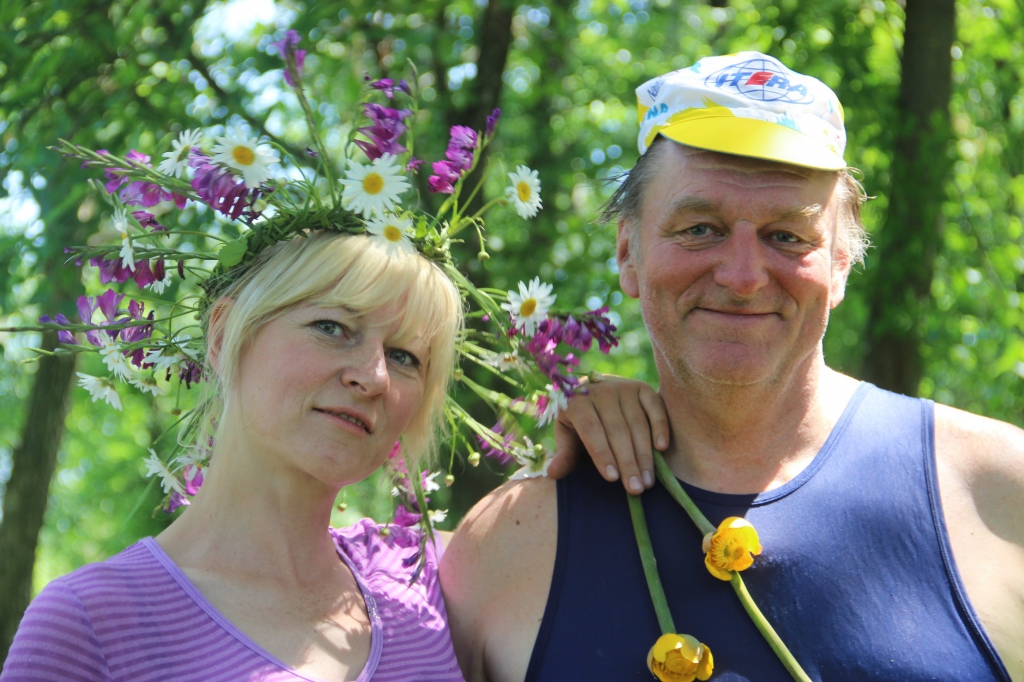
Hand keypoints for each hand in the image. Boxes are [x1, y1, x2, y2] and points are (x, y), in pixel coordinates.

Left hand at [547, 374, 669, 494]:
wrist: (595, 387)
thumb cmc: (579, 417)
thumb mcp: (567, 432)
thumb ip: (564, 453)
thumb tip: (553, 474)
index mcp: (578, 401)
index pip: (591, 429)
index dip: (602, 454)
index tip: (612, 478)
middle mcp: (602, 391)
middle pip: (617, 430)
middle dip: (627, 462)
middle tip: (635, 489)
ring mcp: (624, 387)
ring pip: (638, 424)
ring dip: (645, 454)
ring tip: (647, 481)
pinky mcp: (643, 388)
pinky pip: (655, 407)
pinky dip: (660, 426)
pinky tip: (662, 448)